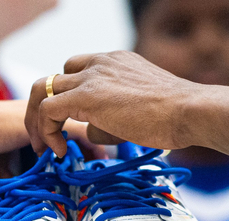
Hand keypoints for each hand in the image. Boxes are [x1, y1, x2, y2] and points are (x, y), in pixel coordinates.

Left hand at [25, 51, 200, 156]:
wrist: (190, 110)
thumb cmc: (175, 116)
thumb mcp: (138, 110)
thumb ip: (110, 116)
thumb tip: (92, 132)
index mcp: (114, 62)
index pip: (76, 72)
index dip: (67, 100)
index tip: (68, 126)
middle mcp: (99, 63)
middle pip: (53, 78)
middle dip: (43, 109)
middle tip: (46, 138)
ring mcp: (91, 77)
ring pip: (42, 89)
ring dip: (38, 120)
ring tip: (46, 147)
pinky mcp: (85, 96)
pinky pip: (47, 110)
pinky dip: (46, 131)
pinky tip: (60, 151)